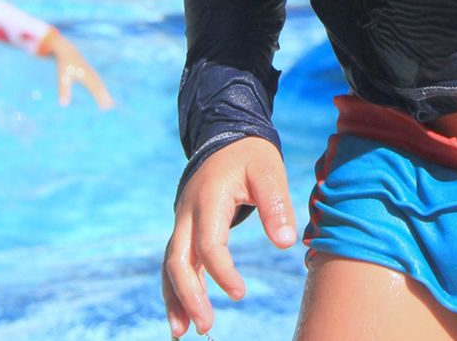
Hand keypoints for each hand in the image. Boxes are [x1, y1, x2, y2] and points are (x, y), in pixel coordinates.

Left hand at [36, 28, 113, 109]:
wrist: (67, 51)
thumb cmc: (64, 65)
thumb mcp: (62, 78)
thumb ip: (63, 91)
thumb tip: (63, 104)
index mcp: (86, 75)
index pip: (95, 88)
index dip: (100, 97)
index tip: (104, 107)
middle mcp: (91, 73)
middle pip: (100, 86)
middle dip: (104, 96)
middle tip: (109, 107)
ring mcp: (91, 72)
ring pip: (99, 84)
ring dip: (104, 93)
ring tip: (108, 102)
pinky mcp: (89, 72)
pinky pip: (97, 82)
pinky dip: (100, 88)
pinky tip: (101, 93)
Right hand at [162, 137, 296, 337]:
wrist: (226, 135)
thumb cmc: (251, 156)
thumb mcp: (269, 171)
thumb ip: (277, 204)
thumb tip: (286, 243)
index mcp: (209, 198)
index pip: (209, 244)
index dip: (222, 272)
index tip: (241, 293)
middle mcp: (188, 212)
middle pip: (178, 259)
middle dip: (189, 295)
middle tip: (206, 325)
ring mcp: (182, 221)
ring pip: (170, 264)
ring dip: (175, 298)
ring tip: (181, 333)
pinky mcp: (185, 228)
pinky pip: (174, 262)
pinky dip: (175, 288)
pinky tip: (182, 316)